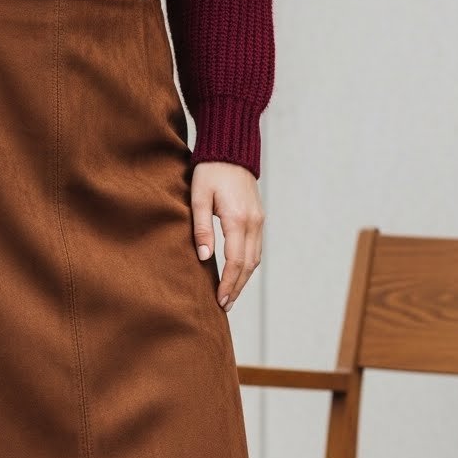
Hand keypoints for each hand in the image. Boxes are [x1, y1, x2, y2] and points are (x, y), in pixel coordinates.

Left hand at [190, 161, 263, 310]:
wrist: (230, 151)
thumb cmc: (210, 172)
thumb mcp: (198, 198)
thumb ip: (202, 228)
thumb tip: (205, 258)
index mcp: (237, 219)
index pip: (235, 262)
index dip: (228, 284)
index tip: (219, 300)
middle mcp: (253, 223)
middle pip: (248, 266)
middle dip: (237, 288)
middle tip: (224, 306)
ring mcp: (259, 221)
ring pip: (255, 260)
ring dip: (244, 280)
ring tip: (230, 296)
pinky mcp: (258, 218)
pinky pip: (256, 249)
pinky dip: (248, 266)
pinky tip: (238, 275)